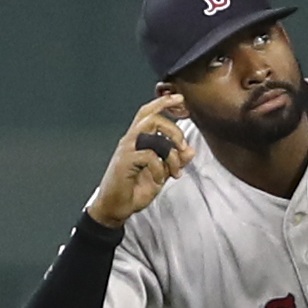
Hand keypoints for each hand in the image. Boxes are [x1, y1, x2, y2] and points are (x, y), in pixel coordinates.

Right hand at [87, 96, 194, 228]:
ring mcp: (126, 150)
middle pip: (151, 117)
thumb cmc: (134, 189)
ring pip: (151, 134)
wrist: (116, 207)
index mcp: (138, 140)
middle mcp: (130, 141)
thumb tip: (191, 151)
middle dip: (173, 129)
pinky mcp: (125, 162)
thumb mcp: (161, 174)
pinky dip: (159, 168)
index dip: (163, 103)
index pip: (148, 113)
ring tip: (174, 167)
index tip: (180, 99)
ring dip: (169, 151)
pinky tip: (159, 180)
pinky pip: (149, 156)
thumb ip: (175, 161)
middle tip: (183, 147)